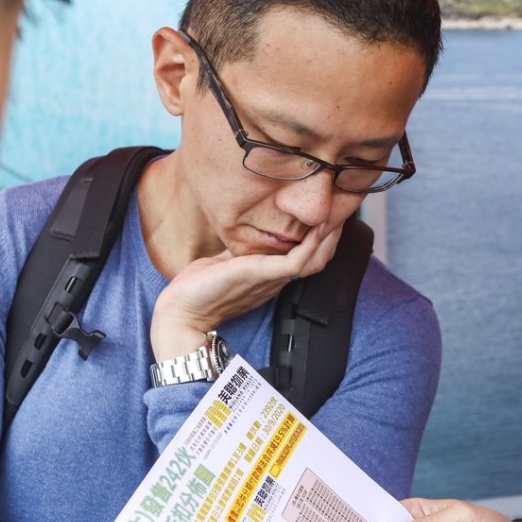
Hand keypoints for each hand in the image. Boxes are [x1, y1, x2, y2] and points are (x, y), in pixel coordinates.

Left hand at [150, 223, 342, 360]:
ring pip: (316, 259)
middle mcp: (276, 279)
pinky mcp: (264, 274)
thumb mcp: (224, 261)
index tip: (324, 214)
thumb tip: (246, 233)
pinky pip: (300, 260)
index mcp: (268, 275)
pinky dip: (313, 242)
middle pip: (318, 258)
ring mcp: (272, 278)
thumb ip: (241, 250)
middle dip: (332, 233)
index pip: (305, 256)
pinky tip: (319, 225)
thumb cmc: (196, 289)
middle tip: (340, 209)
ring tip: (336, 214)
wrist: (181, 312)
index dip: (320, 237)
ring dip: (329, 236)